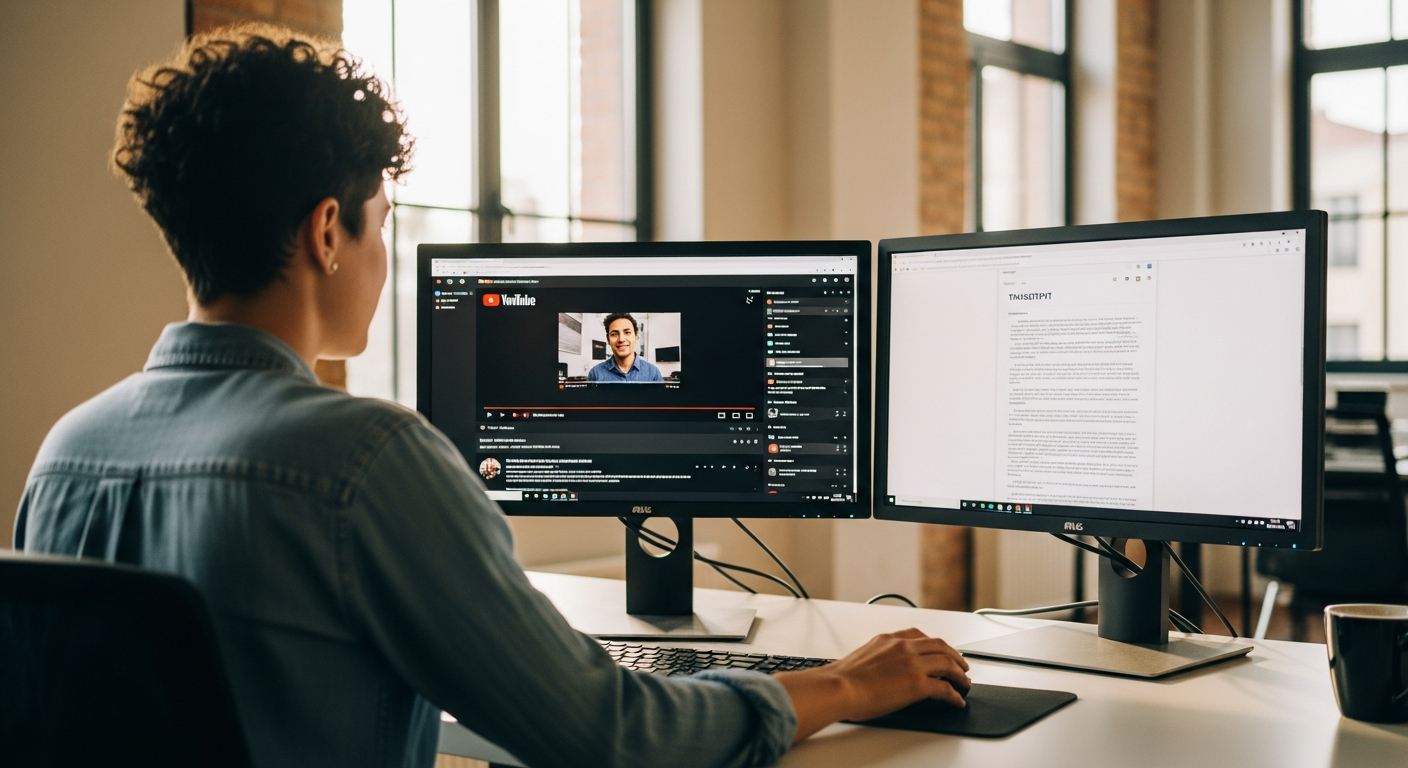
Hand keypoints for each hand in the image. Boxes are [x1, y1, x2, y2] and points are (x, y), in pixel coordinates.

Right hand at [775, 628, 970, 742]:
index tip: (941, 650)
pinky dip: (954, 694)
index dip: (936, 644)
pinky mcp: (918, 684)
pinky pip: (945, 688)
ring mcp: (913, 664)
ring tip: (964, 682)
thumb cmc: (842, 678)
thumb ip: (880, 656)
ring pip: (948, 663)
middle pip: (940, 646)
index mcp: (890, 639)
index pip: (920, 635)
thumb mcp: (864, 656)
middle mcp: (904, 647)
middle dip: (955, 656)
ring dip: (960, 674)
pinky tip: (957, 700)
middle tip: (962, 666)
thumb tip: (885, 669)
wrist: (838, 687)